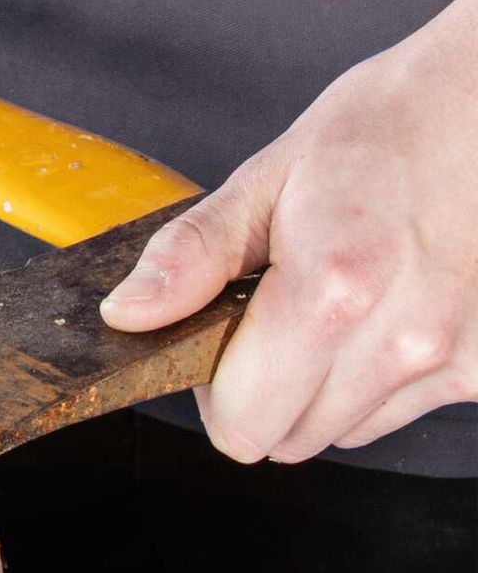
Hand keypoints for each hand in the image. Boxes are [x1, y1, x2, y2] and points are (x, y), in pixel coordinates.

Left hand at [100, 0, 477, 462]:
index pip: (242, 424)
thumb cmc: (378, 134)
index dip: (216, 388)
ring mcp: (453, 359)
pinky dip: (377, 378)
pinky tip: (386, 309)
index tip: (224, 335)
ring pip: (342, 430)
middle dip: (264, 389)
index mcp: (331, 290)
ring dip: (321, 386)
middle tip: (277, 310)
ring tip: (340, 300)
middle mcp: (400, 339)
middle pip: (288, 439)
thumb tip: (127, 315)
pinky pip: (396, 411)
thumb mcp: (263, 181)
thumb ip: (190, 257)